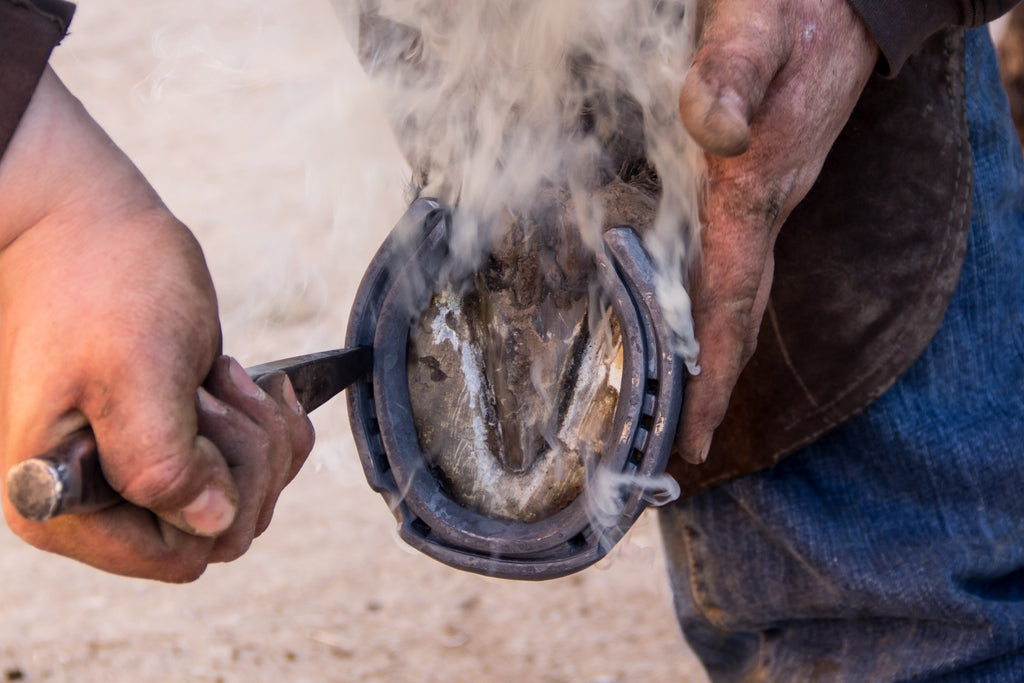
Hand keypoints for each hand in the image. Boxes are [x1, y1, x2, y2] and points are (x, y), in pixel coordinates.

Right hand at [0, 68, 313, 580]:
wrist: (85, 224)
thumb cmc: (100, 283)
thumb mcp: (134, 371)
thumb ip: (165, 465)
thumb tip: (210, 526)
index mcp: (67, 506)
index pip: (182, 554)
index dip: (215, 491)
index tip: (194, 416)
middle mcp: (102, 503)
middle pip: (225, 528)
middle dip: (242, 454)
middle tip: (206, 387)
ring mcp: (142, 475)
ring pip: (249, 496)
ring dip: (255, 431)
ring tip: (214, 375)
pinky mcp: (176, 445)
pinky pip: (256, 465)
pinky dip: (267, 420)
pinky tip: (235, 378)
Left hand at [674, 0, 878, 462]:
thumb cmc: (790, 12)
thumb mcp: (754, 32)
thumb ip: (729, 80)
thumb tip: (720, 140)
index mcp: (755, 189)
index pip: (731, 299)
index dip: (714, 370)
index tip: (698, 433)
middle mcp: (762, 207)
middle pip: (735, 314)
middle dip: (713, 384)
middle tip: (686, 447)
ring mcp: (763, 199)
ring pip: (735, 293)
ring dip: (712, 353)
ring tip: (685, 408)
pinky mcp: (756, 183)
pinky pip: (733, 261)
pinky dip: (714, 306)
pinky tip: (694, 321)